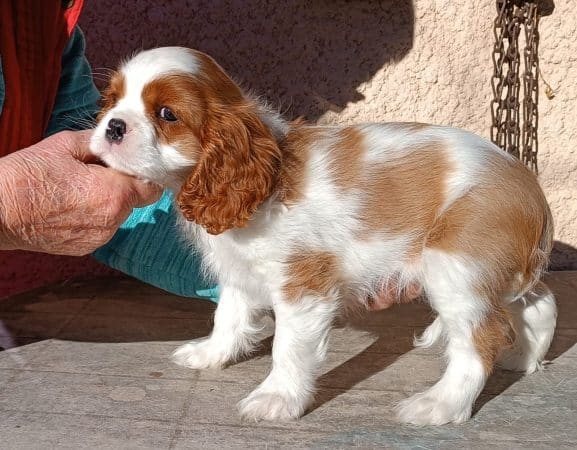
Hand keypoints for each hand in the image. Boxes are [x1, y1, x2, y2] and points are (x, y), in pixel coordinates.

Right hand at [0, 130, 161, 255]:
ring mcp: (98, 237)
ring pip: (117, 215)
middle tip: (98, 171)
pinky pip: (101, 228)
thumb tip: (115, 140)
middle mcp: (112, 221)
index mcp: (114, 194)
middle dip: (123, 185)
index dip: (144, 174)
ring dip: (108, 201)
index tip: (131, 164)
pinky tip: (70, 204)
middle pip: (134, 200)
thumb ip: (99, 142)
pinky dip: (93, 216)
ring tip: (78, 188)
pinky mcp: (84, 247)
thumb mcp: (65, 145)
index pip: (151, 187)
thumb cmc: (27, 176)